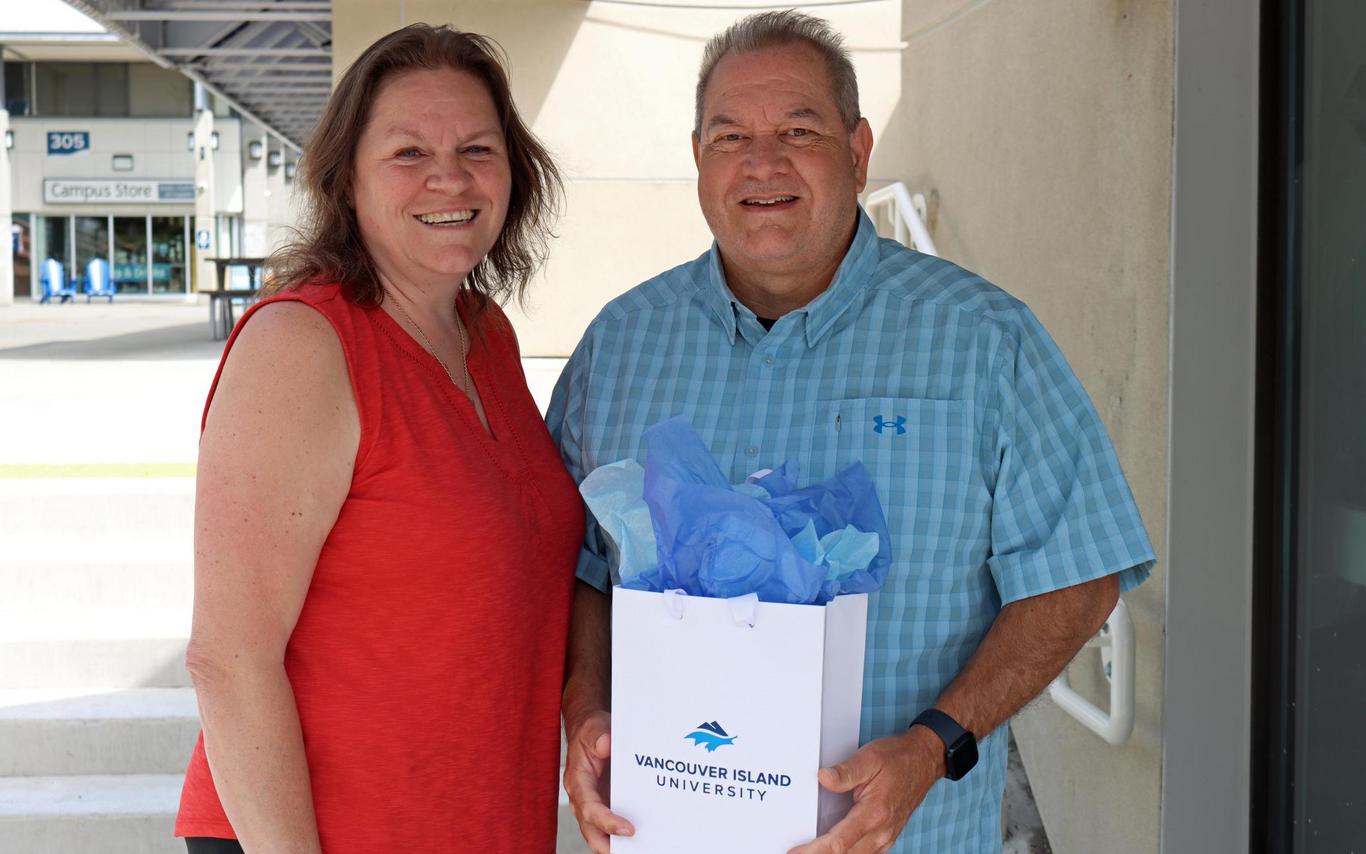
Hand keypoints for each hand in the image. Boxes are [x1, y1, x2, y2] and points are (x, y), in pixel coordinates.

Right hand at [564, 709, 633, 853]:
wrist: (592, 730)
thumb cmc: (592, 730)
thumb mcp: (594, 727)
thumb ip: (598, 735)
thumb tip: (606, 745)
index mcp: (578, 781)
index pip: (589, 808)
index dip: (607, 822)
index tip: (628, 829)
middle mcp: (584, 797)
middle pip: (591, 829)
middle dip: (607, 845)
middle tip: (631, 852)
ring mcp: (595, 802)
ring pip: (600, 831)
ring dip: (616, 843)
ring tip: (641, 848)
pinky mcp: (607, 802)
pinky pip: (611, 823)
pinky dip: (622, 832)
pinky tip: (644, 835)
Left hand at [787, 727, 944, 853]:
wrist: (924, 761)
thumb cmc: (898, 759)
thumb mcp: (870, 758)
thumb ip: (845, 772)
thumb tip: (823, 778)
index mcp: (874, 814)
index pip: (838, 843)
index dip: (814, 851)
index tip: (795, 852)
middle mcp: (881, 832)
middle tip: (795, 853)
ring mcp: (885, 838)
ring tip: (810, 851)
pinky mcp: (885, 838)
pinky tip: (831, 850)